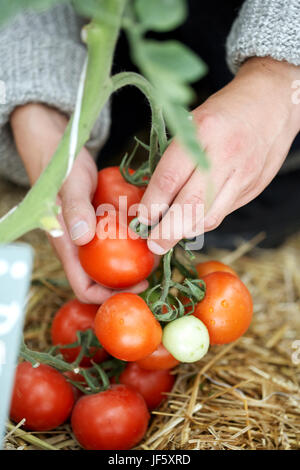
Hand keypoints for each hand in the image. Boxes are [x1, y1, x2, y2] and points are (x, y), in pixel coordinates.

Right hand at [10, 103, 147, 302]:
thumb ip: (74, 209)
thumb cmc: (61, 168)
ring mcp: (93, 236)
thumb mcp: (69, 186)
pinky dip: (134, 239)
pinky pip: (119, 238)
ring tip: (158, 252)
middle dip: (128, 282)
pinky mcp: (103, 223)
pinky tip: (153, 229)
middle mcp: (82, 247)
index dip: (109, 297)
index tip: (137, 287)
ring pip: (114, 260)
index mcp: (69, 247)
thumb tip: (83, 238)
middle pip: (104, 280)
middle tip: (155, 271)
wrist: (61, 149)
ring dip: (134, 261)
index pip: (85, 288)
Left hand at [139, 58, 299, 253]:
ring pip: (209, 217)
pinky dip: (203, 222)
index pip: (170, 178)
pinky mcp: (253, 188)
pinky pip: (223, 213)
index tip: (141, 219)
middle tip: (153, 244)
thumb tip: (152, 197)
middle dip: (167, 231)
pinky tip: (191, 221)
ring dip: (185, 231)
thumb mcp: (193, 123)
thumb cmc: (224, 112)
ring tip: (169, 236)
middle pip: (191, 206)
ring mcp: (243, 175)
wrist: (272, 103)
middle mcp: (225, 156)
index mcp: (204, 131)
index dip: (152, 205)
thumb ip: (176, 158)